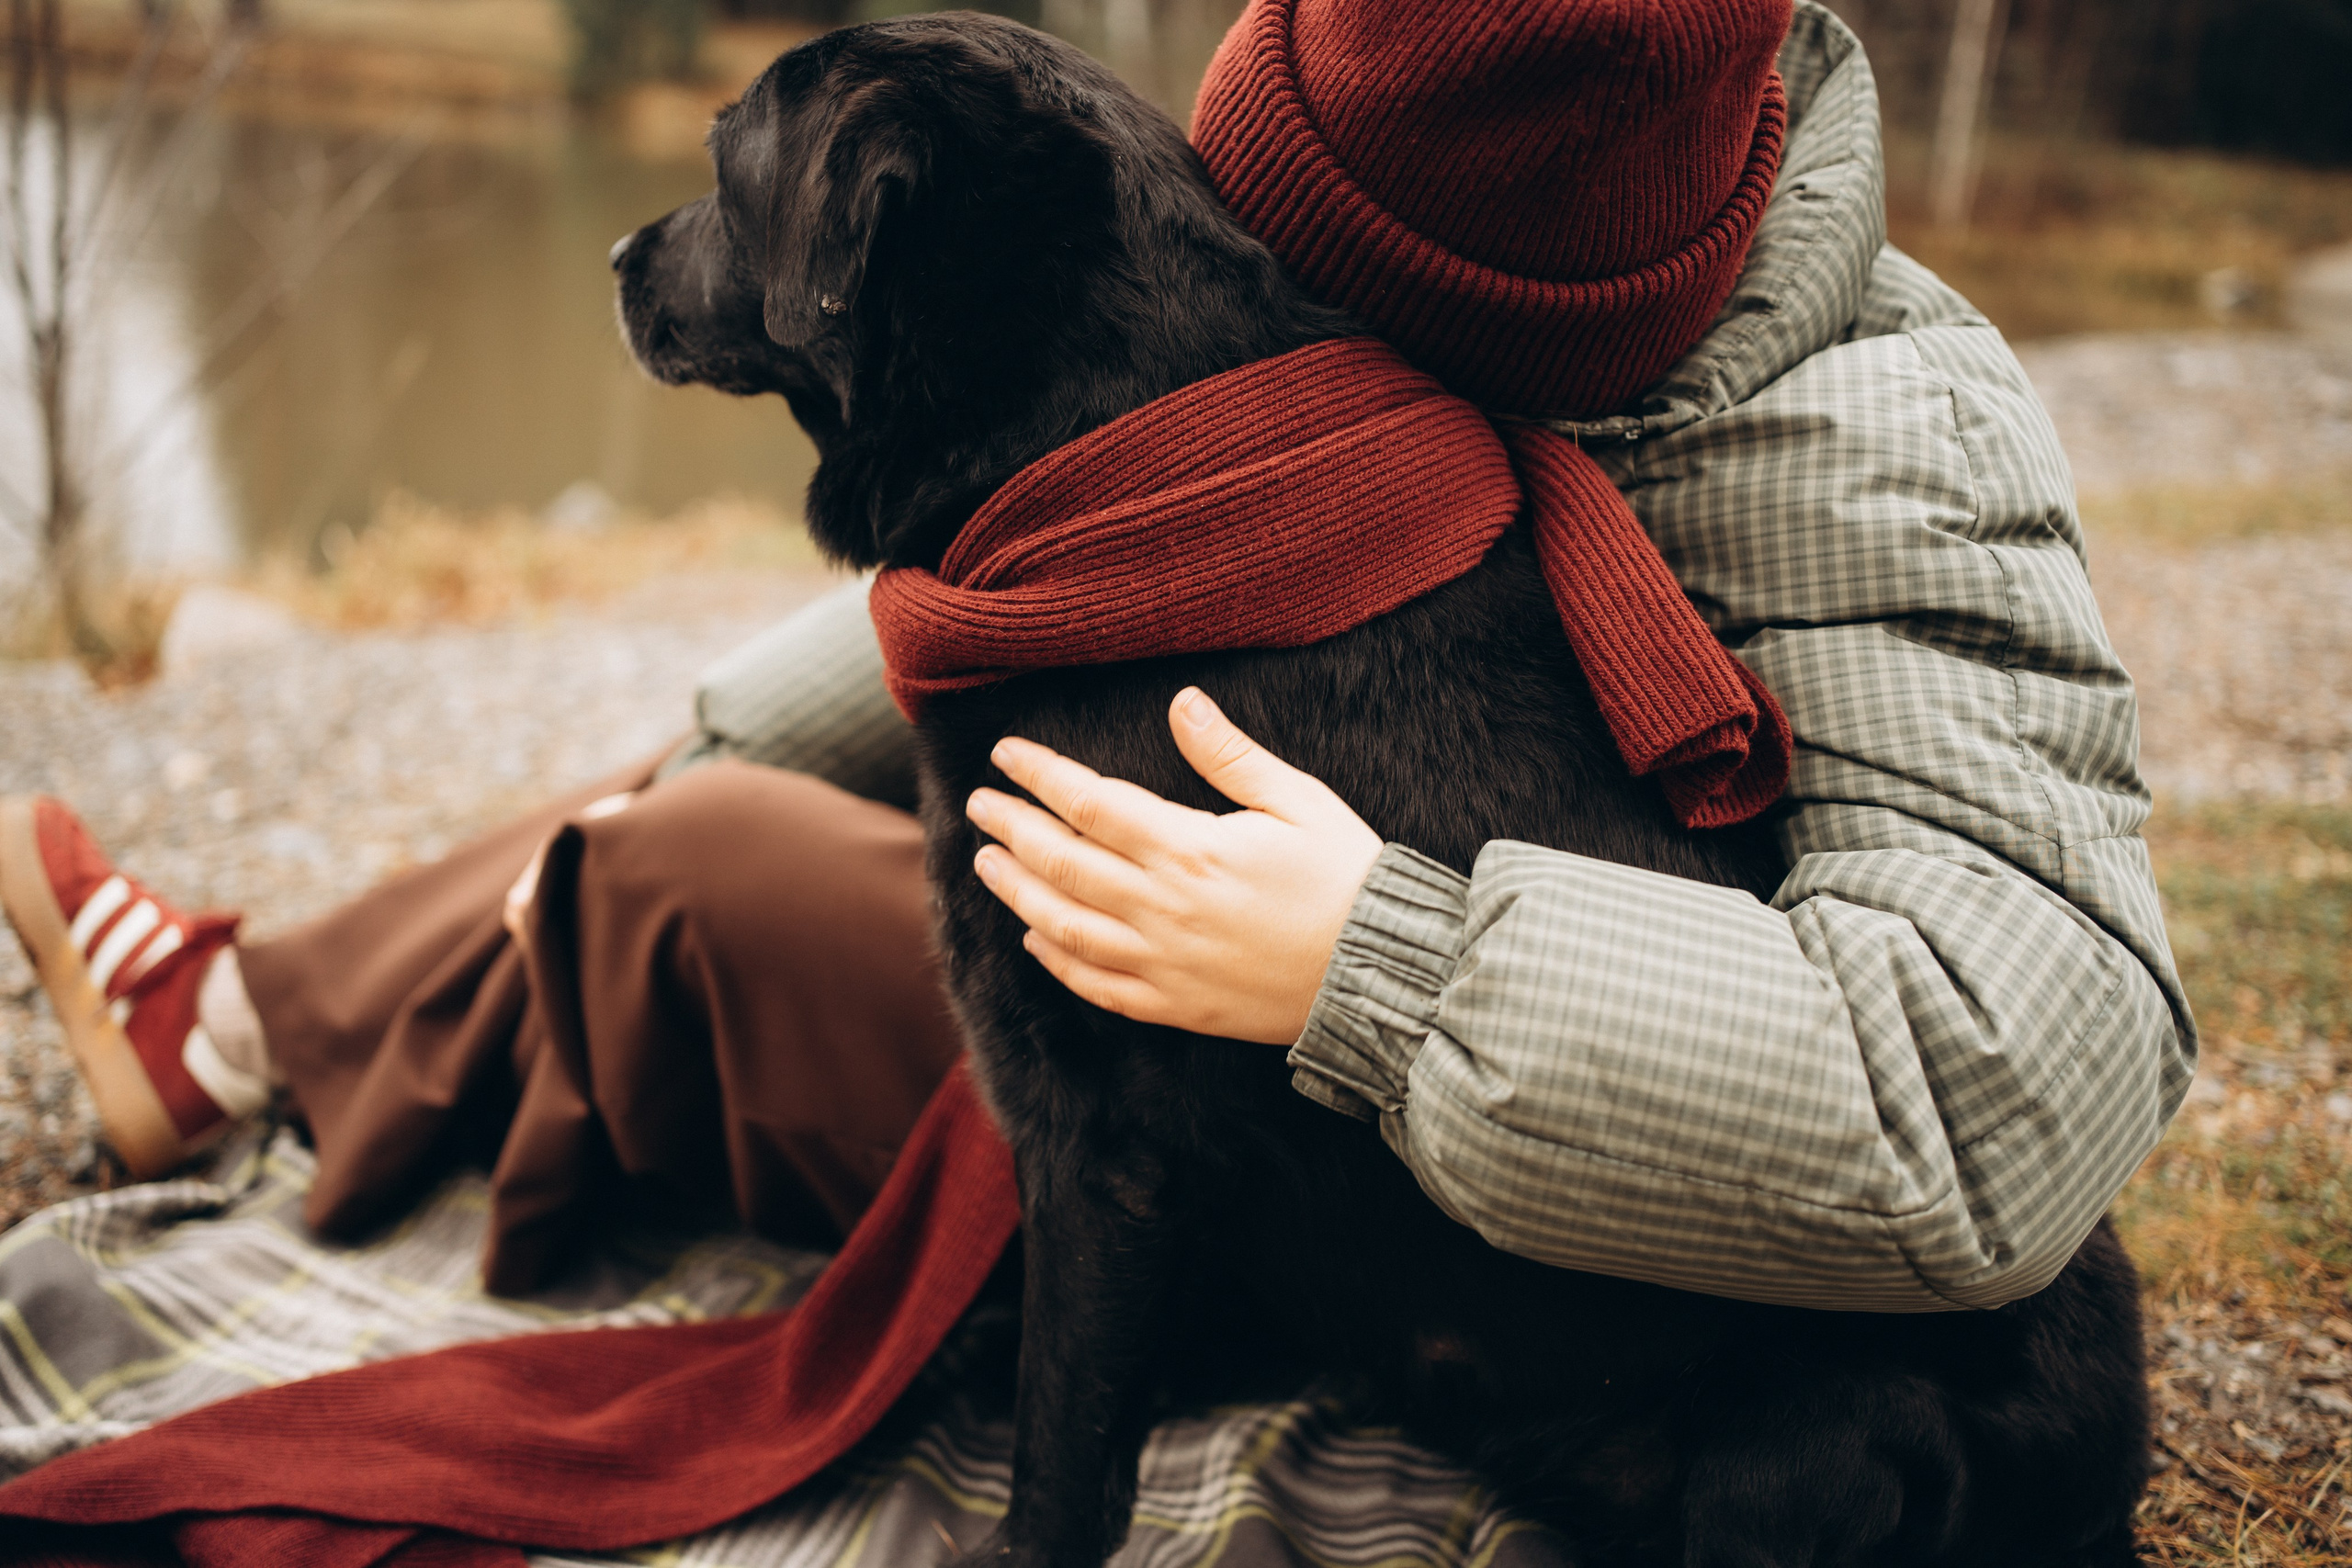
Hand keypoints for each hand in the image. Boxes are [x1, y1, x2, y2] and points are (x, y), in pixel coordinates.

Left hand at [965, 688, 1382, 1043]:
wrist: (1380, 975)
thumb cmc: (1346, 879)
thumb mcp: (1298, 801)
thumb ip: (1230, 755)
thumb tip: (1181, 702)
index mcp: (1189, 849)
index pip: (1089, 803)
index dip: (1040, 776)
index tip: (1006, 755)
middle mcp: (1163, 908)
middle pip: (1062, 863)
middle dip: (1013, 829)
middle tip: (980, 806)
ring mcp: (1164, 963)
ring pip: (1065, 927)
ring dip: (1018, 893)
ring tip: (988, 864)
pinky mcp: (1176, 1006)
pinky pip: (1098, 986)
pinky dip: (1058, 962)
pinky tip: (1036, 939)